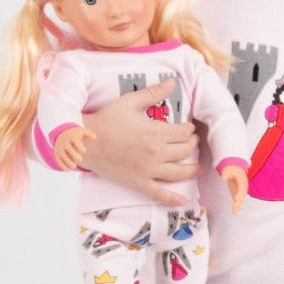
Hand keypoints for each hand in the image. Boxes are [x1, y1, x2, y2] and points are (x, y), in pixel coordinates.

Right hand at [54, 125, 95, 170]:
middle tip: (80, 159)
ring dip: (68, 162)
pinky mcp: (57, 154)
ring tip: (75, 166)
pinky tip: (68, 170)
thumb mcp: (82, 132)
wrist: (62, 134)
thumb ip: (89, 134)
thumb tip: (95, 137)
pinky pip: (59, 161)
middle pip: (69, 149)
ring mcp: (60, 148)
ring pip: (63, 156)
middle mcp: (65, 142)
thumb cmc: (76, 135)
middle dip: (75, 155)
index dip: (80, 147)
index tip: (84, 150)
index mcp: (72, 137)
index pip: (76, 141)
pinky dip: (63, 166)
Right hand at [79, 78, 199, 205]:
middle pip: (185, 151)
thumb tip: (172, 82)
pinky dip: (173, 199)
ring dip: (192, 169)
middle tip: (192, 142)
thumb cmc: (107, 120)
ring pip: (179, 173)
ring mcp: (149, 171)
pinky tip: (183, 201)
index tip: (188, 128)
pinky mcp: (139, 183)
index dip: (190, 129)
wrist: (87, 142)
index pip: (184, 132)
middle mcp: (157, 153)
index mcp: (156, 132)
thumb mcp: (130, 102)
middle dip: (192, 145)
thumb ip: (153, 93)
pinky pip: (160, 194)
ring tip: (196, 167)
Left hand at [219, 165, 247, 212]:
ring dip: (238, 205)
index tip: (236, 198)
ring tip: (234, 211)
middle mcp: (243, 187)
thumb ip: (225, 174)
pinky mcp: (238, 194)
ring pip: (241, 199)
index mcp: (242, 180)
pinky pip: (238, 201)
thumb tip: (222, 178)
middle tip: (235, 205)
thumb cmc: (232, 170)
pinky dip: (237, 207)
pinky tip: (235, 212)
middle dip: (239, 200)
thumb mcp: (228, 170)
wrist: (235, 170)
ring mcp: (241, 191)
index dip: (239, 193)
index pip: (242, 187)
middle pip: (242, 194)